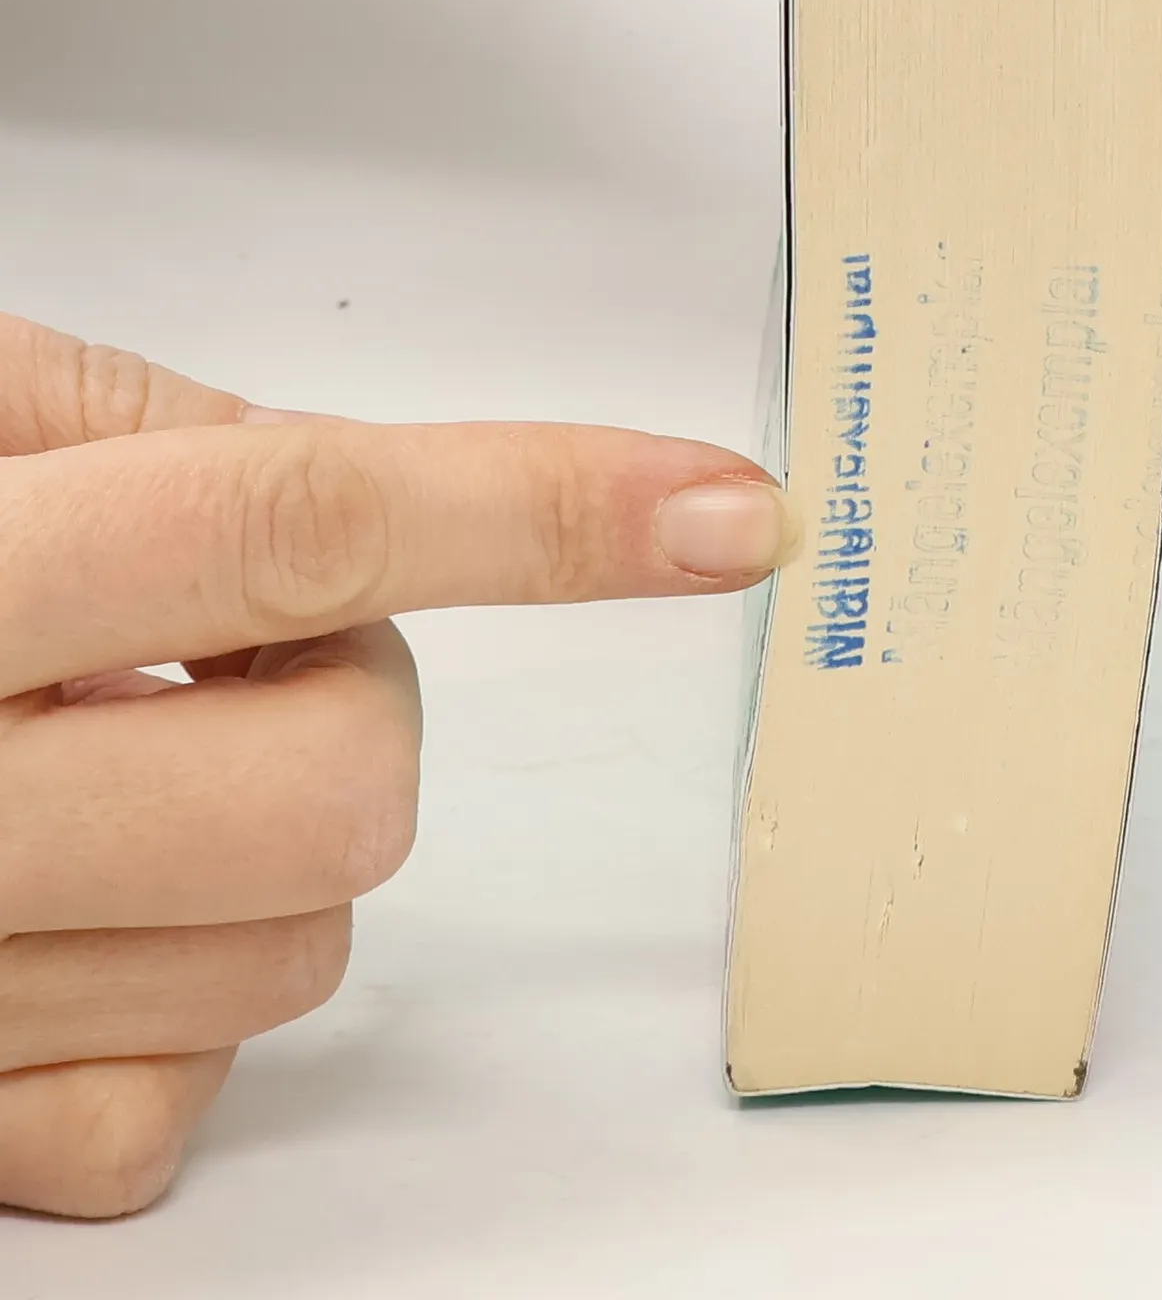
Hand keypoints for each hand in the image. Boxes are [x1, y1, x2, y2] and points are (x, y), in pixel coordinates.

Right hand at [0, 313, 790, 1218]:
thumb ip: (114, 420)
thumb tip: (345, 471)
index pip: (291, 514)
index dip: (543, 505)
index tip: (725, 509)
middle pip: (345, 780)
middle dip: (342, 710)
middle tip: (203, 660)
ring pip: (293, 948)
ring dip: (249, 848)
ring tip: (77, 766)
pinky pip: (160, 1111)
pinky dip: (155, 1011)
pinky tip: (47, 917)